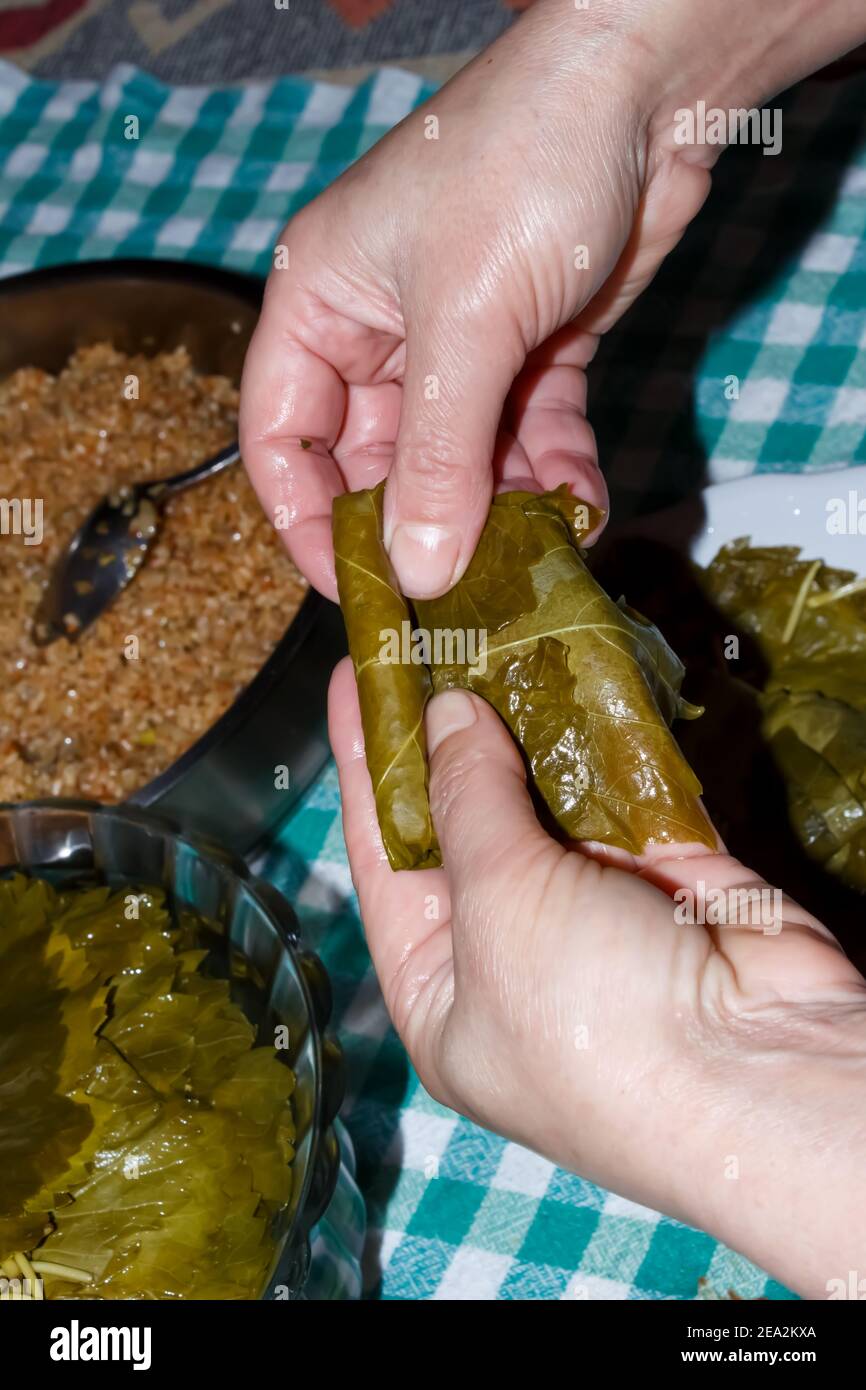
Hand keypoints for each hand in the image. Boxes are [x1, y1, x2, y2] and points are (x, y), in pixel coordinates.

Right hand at [241, 0, 864, 601]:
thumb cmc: (524, 166)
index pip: (282, 438)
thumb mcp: (466, 321)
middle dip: (420, 527)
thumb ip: (437, 456)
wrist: (651, 85)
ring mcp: (460, 344)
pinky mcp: (531, 351)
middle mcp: (380, 331)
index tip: (355, 590)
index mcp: (321, 305)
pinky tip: (583, 506)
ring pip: (459, 460)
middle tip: (460, 595)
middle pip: (376, 463)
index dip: (306, 521)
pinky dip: (553, 473)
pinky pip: (527, 436)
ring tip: (536, 557)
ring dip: (499, 511)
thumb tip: (416, 572)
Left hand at [329, 659, 865, 1297]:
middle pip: (463, 821)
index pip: (385, 859)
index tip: (351, 678)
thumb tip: (446, 713)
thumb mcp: (498, 907)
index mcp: (442, 990)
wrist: (762, 1071)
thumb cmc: (589, 1018)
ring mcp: (593, 912)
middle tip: (421, 635)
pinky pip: (623, 788)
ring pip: (546, 796)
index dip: (365, 766)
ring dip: (522, 720)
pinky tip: (568, 664)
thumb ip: (468, 800)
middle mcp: (510, 952)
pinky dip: (602, 732)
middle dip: (445, 733)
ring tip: (485, 631)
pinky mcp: (669, 875)